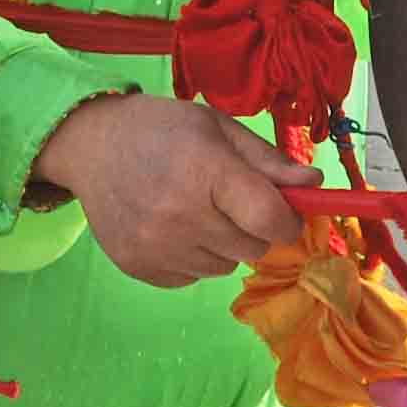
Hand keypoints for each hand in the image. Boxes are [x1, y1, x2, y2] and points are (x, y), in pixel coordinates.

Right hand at [30, 88, 314, 286]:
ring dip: (222, 243)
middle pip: (253, 248)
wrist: (91, 147)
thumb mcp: (217, 128)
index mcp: (205, 171)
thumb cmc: (162, 129)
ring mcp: (157, 247)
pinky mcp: (140, 268)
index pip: (269, 219)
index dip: (288, 220)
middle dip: (254, 228)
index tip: (286, 213)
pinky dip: (193, 257)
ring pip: (225, 266)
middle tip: (230, 201)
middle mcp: (180, 215)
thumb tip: (315, 186)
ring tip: (194, 210)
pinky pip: (193, 278)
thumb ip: (268, 162)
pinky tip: (171, 226)